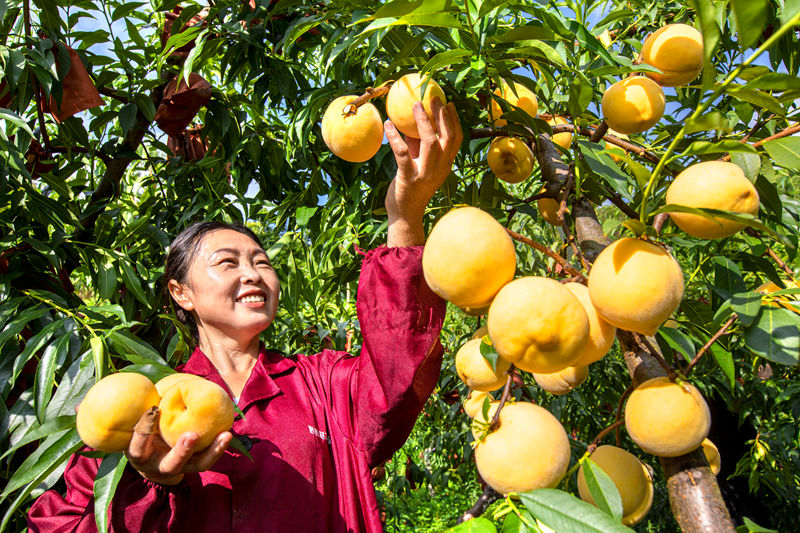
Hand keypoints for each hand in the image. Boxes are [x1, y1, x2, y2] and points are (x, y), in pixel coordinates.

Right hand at [125, 408, 231, 485]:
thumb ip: (144, 409)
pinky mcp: (197, 463)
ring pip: (198, 465)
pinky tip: (228, 433)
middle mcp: (160, 466)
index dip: (144, 431)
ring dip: (213, 451)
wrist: (155, 453)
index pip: (138, 447)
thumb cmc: (146, 426)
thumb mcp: (140, 419)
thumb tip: (150, 385)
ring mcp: (182, 467)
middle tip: (192, 436)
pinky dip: (219, 446)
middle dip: (182, 451)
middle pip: (172, 465)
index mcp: (141, 455)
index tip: (153, 409)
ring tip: (225, 435)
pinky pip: (210, 457)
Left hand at [384, 98, 461, 245]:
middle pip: (447, 137)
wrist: (405, 215)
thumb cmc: (411, 187)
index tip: (448, 104)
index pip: (456, 139)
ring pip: (429, 142)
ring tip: (415, 105)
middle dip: (442, 115)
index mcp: (445, 165)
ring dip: (422, 121)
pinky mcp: (409, 178)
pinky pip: (402, 153)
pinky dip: (395, 136)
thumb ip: (418, 145)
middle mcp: (440, 169)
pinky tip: (388, 124)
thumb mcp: (419, 164)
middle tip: (434, 98)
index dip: (454, 120)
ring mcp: (425, 174)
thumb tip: (412, 122)